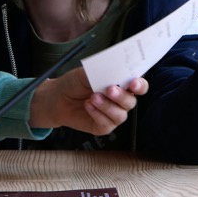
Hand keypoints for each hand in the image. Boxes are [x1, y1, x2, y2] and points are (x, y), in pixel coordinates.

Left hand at [29, 67, 148, 134]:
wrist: (57, 98)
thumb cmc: (74, 84)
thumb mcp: (87, 72)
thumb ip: (102, 71)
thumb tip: (115, 70)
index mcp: (121, 84)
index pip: (139, 85)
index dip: (140, 85)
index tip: (134, 83)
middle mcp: (120, 100)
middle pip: (132, 101)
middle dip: (121, 96)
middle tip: (109, 89)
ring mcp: (112, 114)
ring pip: (121, 115)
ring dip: (107, 106)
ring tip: (92, 97)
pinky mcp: (103, 126)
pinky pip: (107, 124)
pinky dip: (97, 114)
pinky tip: (88, 106)